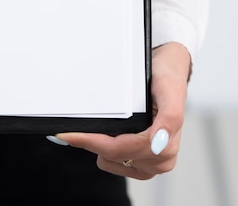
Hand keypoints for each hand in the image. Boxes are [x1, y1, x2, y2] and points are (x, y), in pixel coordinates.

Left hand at [55, 42, 190, 179]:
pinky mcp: (142, 164)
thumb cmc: (167, 80)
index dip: (91, 142)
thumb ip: (170, 118)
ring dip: (101, 145)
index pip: (119, 149)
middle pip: (112, 155)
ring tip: (103, 123)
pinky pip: (113, 162)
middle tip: (71, 128)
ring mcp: (152, 164)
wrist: (168, 72)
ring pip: (111, 160)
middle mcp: (161, 159)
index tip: (67, 134)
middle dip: (92, 141)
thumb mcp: (170, 90)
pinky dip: (105, 149)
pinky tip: (108, 132)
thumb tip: (159, 143)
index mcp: (166, 145)